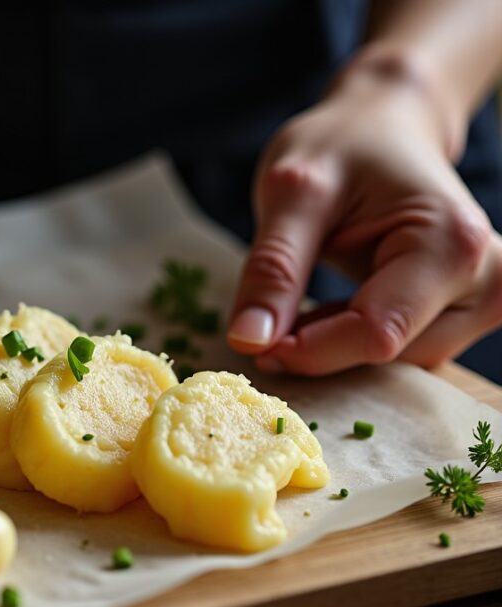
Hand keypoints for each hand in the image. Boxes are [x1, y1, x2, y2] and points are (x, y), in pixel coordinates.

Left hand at [227, 66, 501, 374]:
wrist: (383, 125)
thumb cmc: (343, 144)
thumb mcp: (292, 192)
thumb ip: (274, 267)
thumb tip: (248, 340)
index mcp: (453, 244)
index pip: (377, 334)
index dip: (308, 349)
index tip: (252, 343)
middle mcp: (487, 280)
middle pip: (389, 352)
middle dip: (320, 348)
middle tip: (265, 317)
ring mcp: (483, 300)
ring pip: (394, 361)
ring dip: (334, 346)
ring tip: (296, 303)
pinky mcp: (463, 313)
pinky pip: (399, 350)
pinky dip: (349, 341)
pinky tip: (319, 313)